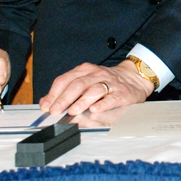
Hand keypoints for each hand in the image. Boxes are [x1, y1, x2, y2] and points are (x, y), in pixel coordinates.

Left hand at [39, 61, 154, 115]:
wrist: (134, 78)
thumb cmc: (106, 82)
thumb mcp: (85, 80)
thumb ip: (65, 90)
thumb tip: (46, 101)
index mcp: (85, 70)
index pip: (65, 79)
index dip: (54, 93)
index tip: (47, 106)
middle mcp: (97, 74)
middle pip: (78, 84)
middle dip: (64, 98)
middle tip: (56, 110)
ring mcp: (110, 83)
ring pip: (94, 90)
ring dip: (82, 101)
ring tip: (73, 111)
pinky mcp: (122, 93)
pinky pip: (111, 98)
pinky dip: (102, 104)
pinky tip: (95, 109)